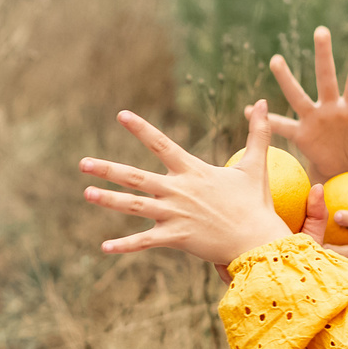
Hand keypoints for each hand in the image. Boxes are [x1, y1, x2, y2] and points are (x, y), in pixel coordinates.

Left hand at [80, 101, 294, 265]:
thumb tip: (265, 102)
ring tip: (86, 192)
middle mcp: (179, 191)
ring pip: (134, 206)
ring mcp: (175, 215)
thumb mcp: (256, 166)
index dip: (141, 129)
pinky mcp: (176, 238)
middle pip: (136, 177)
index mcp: (193, 172)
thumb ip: (258, 133)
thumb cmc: (255, 204)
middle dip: (107, 169)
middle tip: (82, 163)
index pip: (161, 145)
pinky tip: (104, 247)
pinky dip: (125, 245)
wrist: (258, 241)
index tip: (120, 115)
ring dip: (108, 200)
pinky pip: (145, 241)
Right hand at [268, 26, 347, 180]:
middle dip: (324, 56)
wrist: (341, 164)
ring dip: (287, 79)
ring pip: (298, 95)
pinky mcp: (301, 132)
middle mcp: (331, 106)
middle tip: (321, 30)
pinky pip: (281, 126)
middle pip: (326, 78)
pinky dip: (265, 120)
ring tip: (276, 59)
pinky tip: (249, 110)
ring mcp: (314, 117)